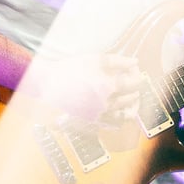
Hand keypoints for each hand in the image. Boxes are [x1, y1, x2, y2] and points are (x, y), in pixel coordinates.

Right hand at [26, 52, 143, 124]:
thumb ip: (117, 60)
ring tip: (129, 96)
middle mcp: (106, 104)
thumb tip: (135, 62)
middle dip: (135, 87)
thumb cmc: (68, 70)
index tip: (133, 70)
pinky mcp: (91, 123)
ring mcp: (99, 116)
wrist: (46, 86)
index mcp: (108, 87)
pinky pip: (113, 124)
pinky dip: (120, 117)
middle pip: (132, 98)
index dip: (136, 74)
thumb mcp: (93, 59)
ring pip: (126, 115)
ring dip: (132, 104)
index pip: (134, 82)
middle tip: (129, 79)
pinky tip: (118, 109)